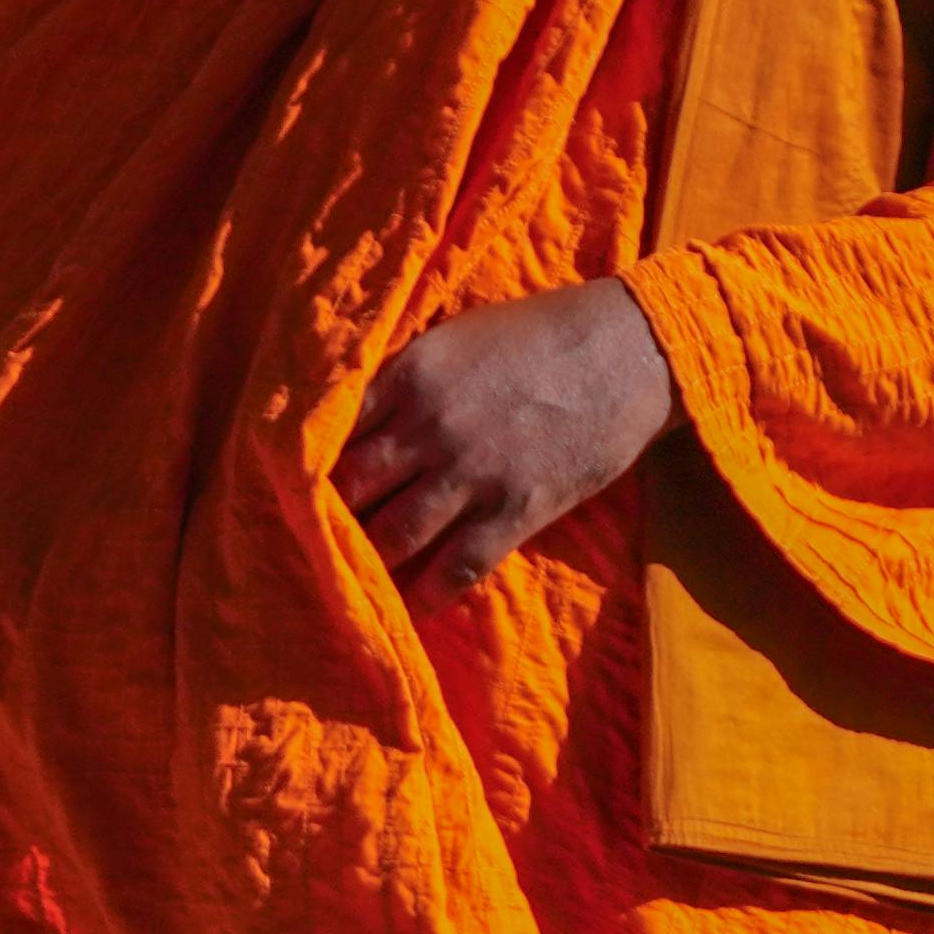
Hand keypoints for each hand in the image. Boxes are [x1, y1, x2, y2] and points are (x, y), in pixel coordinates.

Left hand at [339, 278, 679, 601]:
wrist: (630, 348)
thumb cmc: (546, 331)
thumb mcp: (460, 336)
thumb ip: (409, 375)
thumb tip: (364, 417)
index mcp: (410, 374)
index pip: (332, 430)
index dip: (312, 462)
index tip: (303, 484)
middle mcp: (429, 426)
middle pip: (353, 489)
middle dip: (335, 515)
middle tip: (324, 537)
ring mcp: (472, 472)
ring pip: (394, 535)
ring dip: (373, 559)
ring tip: (361, 575)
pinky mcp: (516, 509)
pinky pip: (456, 567)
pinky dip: (428, 593)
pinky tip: (415, 603)